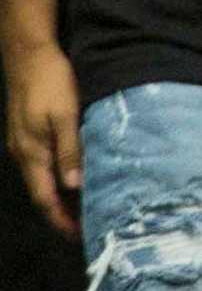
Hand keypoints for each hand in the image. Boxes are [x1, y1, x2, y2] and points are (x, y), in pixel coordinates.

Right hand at [5, 36, 73, 232]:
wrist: (29, 54)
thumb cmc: (51, 82)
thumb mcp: (66, 114)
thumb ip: (70, 149)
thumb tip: (74, 185)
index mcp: (32, 154)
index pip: (46, 199)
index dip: (62, 220)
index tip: (81, 236)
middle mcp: (24, 154)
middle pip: (43, 193)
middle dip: (63, 213)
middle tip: (89, 226)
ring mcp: (24, 143)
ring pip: (43, 179)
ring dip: (62, 195)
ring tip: (87, 205)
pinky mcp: (28, 132)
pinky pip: (43, 163)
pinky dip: (59, 175)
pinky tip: (76, 173)